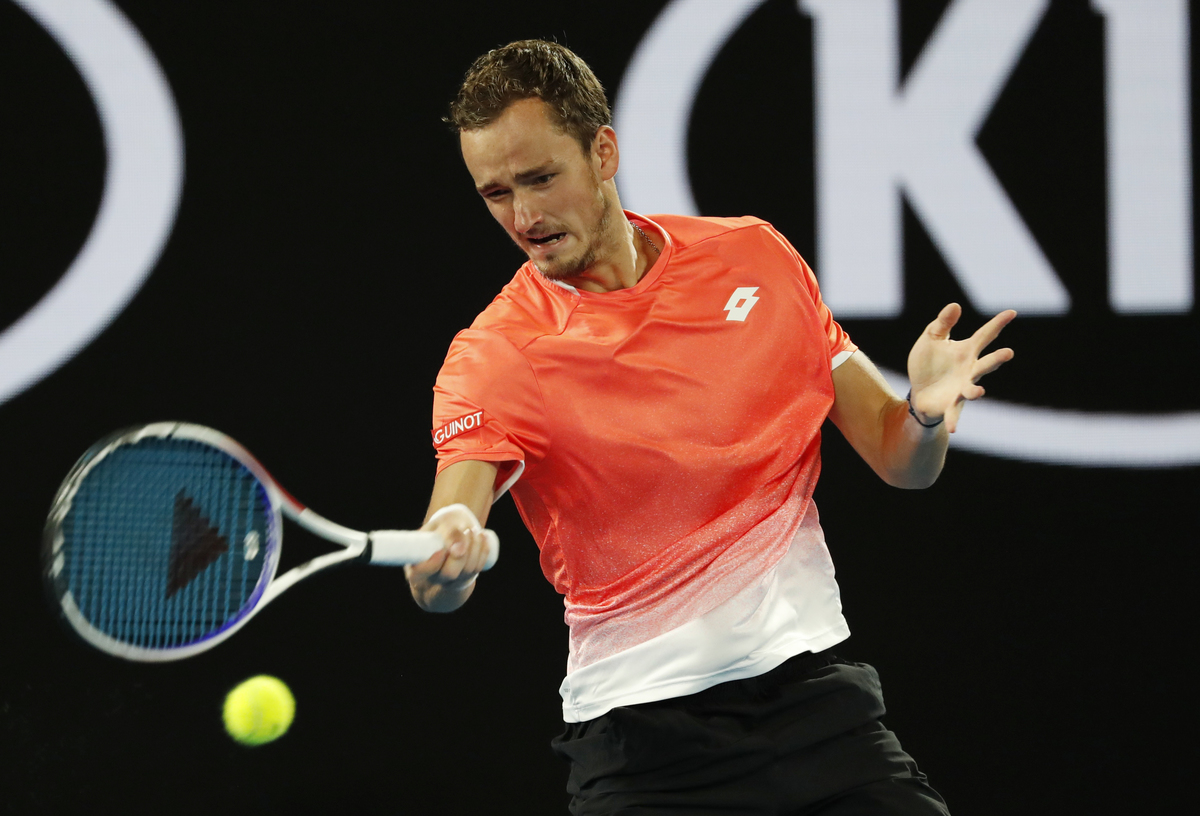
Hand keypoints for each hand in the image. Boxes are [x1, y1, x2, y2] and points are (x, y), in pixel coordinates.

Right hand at [404, 503, 491, 592]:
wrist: (448, 540)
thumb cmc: (435, 532)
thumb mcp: (429, 530)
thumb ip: (436, 532)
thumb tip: (452, 534)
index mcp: (417, 569)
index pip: (420, 574)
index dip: (431, 565)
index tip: (440, 550)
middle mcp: (436, 578)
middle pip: (449, 573)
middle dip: (459, 554)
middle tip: (463, 533)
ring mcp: (454, 579)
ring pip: (467, 569)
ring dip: (473, 547)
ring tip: (472, 530)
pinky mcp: (468, 575)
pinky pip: (478, 566)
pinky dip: (482, 551)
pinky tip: (483, 536)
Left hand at [907, 303, 1015, 432]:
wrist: (920, 390)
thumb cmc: (929, 363)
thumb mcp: (931, 338)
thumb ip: (942, 323)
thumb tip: (955, 304)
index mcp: (967, 351)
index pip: (985, 335)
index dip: (998, 324)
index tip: (1011, 312)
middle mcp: (970, 370)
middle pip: (986, 364)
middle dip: (997, 359)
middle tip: (1008, 353)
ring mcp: (962, 388)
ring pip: (973, 389)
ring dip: (976, 391)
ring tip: (979, 391)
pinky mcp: (951, 404)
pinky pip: (954, 413)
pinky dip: (954, 420)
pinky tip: (953, 429)